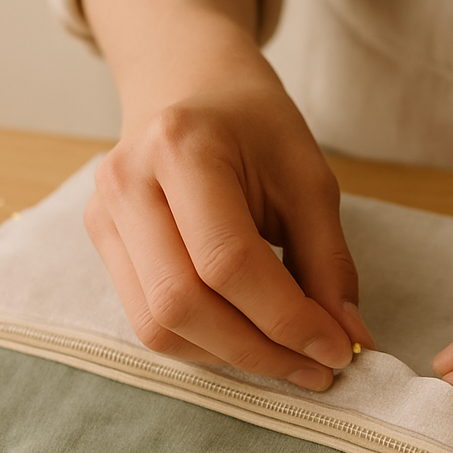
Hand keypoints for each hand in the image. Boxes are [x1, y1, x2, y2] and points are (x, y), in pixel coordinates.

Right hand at [81, 0, 372, 390]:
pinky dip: (207, 345)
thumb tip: (350, 340)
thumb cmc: (255, 124)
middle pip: (182, 305)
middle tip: (319, 369)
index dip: (288, 319)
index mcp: (181, 149)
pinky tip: (251, 340)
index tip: (340, 350)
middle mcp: (127, 185)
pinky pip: (149, 321)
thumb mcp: (309, 179)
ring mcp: (104, 217)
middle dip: (259, 352)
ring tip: (291, 359)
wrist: (187, 83)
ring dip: (233, 358)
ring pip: (158, 326)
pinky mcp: (102, 244)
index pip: (229, 262)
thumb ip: (328, 262)